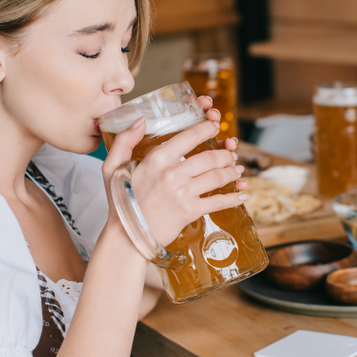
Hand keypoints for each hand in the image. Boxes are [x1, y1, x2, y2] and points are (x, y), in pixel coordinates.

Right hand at [101, 104, 246, 246]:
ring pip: (217, 177)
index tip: (215, 126)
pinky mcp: (191, 211)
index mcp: (157, 159)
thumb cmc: (121, 201)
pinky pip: (218, 202)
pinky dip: (235, 198)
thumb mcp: (113, 166)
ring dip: (232, 172)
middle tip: (231, 155)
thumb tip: (140, 120)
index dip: (207, 129)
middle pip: (210, 158)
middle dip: (225, 154)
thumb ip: (124, 140)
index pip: (189, 137)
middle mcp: (173, 173)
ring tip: (238, 170)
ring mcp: (183, 193)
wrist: (126, 236)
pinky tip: (243, 194)